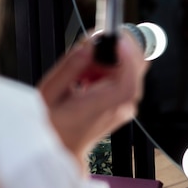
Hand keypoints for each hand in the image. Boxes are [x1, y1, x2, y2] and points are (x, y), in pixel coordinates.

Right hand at [37, 32, 149, 167]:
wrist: (59, 148)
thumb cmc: (51, 125)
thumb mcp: (51, 92)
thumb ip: (71, 66)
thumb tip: (89, 46)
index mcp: (103, 108)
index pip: (129, 81)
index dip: (127, 56)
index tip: (115, 39)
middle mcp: (120, 108)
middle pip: (136, 70)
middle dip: (117, 51)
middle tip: (93, 48)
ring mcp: (125, 107)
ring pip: (131, 70)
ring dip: (111, 61)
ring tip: (84, 71)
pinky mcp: (124, 104)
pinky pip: (125, 78)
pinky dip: (110, 70)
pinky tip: (90, 77)